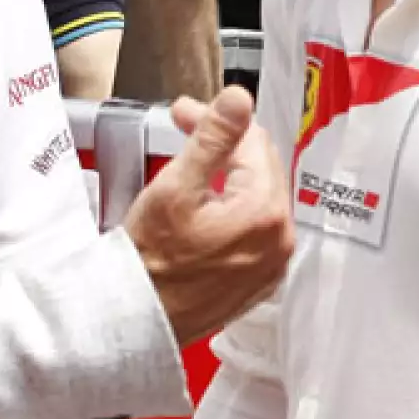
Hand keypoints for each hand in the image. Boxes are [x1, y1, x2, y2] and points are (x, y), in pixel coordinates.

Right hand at [123, 85, 293, 346]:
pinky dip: (233, 205)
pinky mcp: (261, 277)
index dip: (213, 119)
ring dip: (227, 171)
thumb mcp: (175, 187)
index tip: (183, 113)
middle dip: (223, 143)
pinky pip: (255, 226)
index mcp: (265, 211)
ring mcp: (273, 262)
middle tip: (183, 128)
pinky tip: (204, 203)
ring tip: (190, 164)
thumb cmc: (150, 261)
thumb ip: (211, 137)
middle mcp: (281, 238)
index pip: (250, 141)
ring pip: (258, 193)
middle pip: (259, 165)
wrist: (137, 319)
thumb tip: (238, 99)